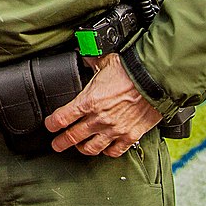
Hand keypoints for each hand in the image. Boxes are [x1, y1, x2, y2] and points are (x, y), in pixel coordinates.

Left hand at [44, 53, 162, 158]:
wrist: (155, 80)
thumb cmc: (131, 70)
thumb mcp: (105, 60)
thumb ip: (92, 60)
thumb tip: (87, 54)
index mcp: (88, 101)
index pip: (61, 118)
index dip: (52, 124)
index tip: (50, 125)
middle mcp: (99, 119)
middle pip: (72, 137)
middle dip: (61, 142)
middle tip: (57, 144)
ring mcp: (114, 130)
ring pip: (91, 148)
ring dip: (82, 149)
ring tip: (79, 147)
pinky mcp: (130, 136)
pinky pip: (115, 151)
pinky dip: (107, 151)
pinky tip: (105, 148)